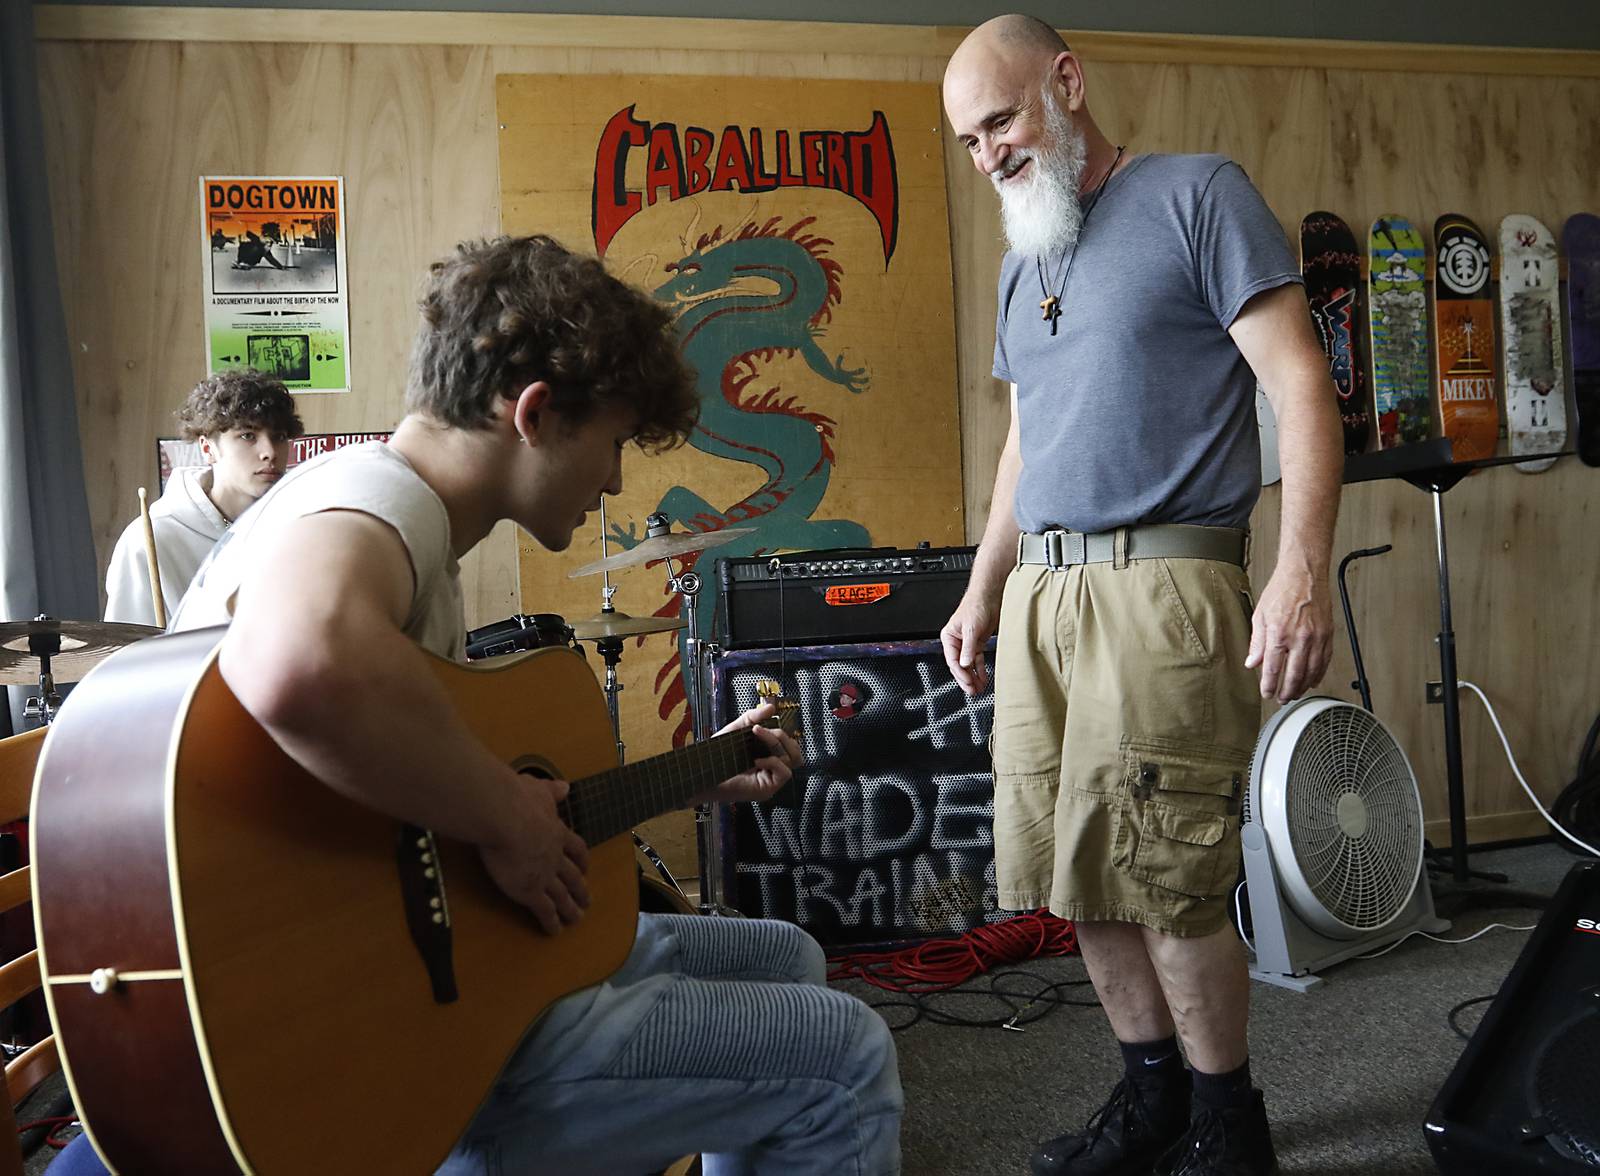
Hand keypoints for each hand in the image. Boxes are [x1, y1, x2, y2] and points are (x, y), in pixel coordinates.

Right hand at [479, 775, 590, 934]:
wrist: (504, 817)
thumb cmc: (517, 799)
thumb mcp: (539, 789)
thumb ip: (552, 790)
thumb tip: (565, 786)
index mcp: (557, 833)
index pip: (576, 849)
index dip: (582, 860)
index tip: (586, 868)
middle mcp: (555, 857)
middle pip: (573, 877)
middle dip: (581, 890)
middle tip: (587, 900)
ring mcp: (544, 875)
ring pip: (562, 896)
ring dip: (571, 909)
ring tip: (577, 919)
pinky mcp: (529, 891)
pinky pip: (544, 910)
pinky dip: (551, 922)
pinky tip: (554, 931)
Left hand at [695, 703, 802, 803]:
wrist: (704, 772)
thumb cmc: (717, 755)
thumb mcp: (736, 730)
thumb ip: (753, 717)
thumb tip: (771, 707)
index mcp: (767, 754)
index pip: (788, 743)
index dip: (781, 732)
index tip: (761, 723)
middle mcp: (771, 767)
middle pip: (795, 750)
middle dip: (779, 735)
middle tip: (759, 730)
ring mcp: (771, 778)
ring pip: (792, 759)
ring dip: (775, 743)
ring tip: (757, 737)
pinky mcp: (768, 788)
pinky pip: (785, 772)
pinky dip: (773, 762)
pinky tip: (756, 760)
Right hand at [940, 593, 996, 695]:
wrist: (989, 596)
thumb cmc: (976, 606)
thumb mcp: (971, 629)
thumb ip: (968, 648)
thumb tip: (964, 664)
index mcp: (949, 637)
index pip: (952, 660)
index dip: (960, 673)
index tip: (968, 683)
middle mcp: (957, 642)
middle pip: (959, 666)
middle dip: (966, 679)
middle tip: (972, 691)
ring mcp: (968, 644)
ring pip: (968, 665)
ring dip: (973, 677)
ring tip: (978, 689)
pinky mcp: (978, 643)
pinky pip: (977, 660)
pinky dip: (980, 670)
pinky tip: (983, 679)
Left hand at [1244, 562, 1333, 702]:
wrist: (1304, 574)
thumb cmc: (1282, 591)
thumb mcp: (1260, 616)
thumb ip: (1257, 643)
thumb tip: (1252, 662)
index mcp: (1279, 634)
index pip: (1272, 669)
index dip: (1269, 685)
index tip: (1267, 693)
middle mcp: (1299, 638)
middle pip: (1294, 675)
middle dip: (1287, 692)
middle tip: (1282, 699)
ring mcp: (1316, 638)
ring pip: (1312, 671)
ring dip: (1303, 686)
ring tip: (1296, 693)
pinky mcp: (1328, 634)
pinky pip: (1325, 661)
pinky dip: (1319, 673)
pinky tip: (1313, 680)